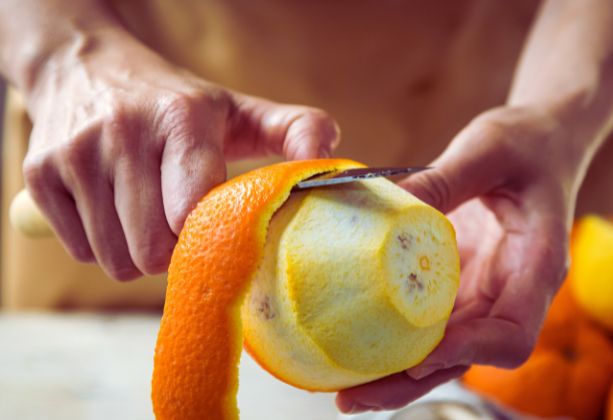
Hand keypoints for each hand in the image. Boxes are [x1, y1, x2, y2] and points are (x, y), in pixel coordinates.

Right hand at [22, 32, 338, 279]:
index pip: (193, 213)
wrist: (85, 66)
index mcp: (181, 118)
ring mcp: (74, 154)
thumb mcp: (237, 109)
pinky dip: (103, 244)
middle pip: (153, 250)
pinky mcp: (39, 176)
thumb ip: (292, 130)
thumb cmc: (174, 101)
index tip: (218, 229)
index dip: (209, 236)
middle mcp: (122, 132)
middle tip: (182, 222)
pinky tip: (113, 208)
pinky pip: (81, 251)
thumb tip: (328, 153)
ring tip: (149, 213)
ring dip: (139, 252)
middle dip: (174, 250)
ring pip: (116, 260)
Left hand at [336, 107, 578, 412]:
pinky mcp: (462, 286)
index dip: (469, 350)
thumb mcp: (488, 148)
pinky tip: (354, 343)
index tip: (420, 353)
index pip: (514, 333)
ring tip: (342, 387)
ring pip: (444, 351)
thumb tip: (386, 201)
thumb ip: (444, 177)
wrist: (542, 144)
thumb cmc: (528, 144)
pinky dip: (395, 339)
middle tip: (352, 398)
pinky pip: (429, 323)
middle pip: (467, 358)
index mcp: (536, 265)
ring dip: (395, 373)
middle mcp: (512, 292)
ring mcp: (486, 293)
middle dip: (411, 382)